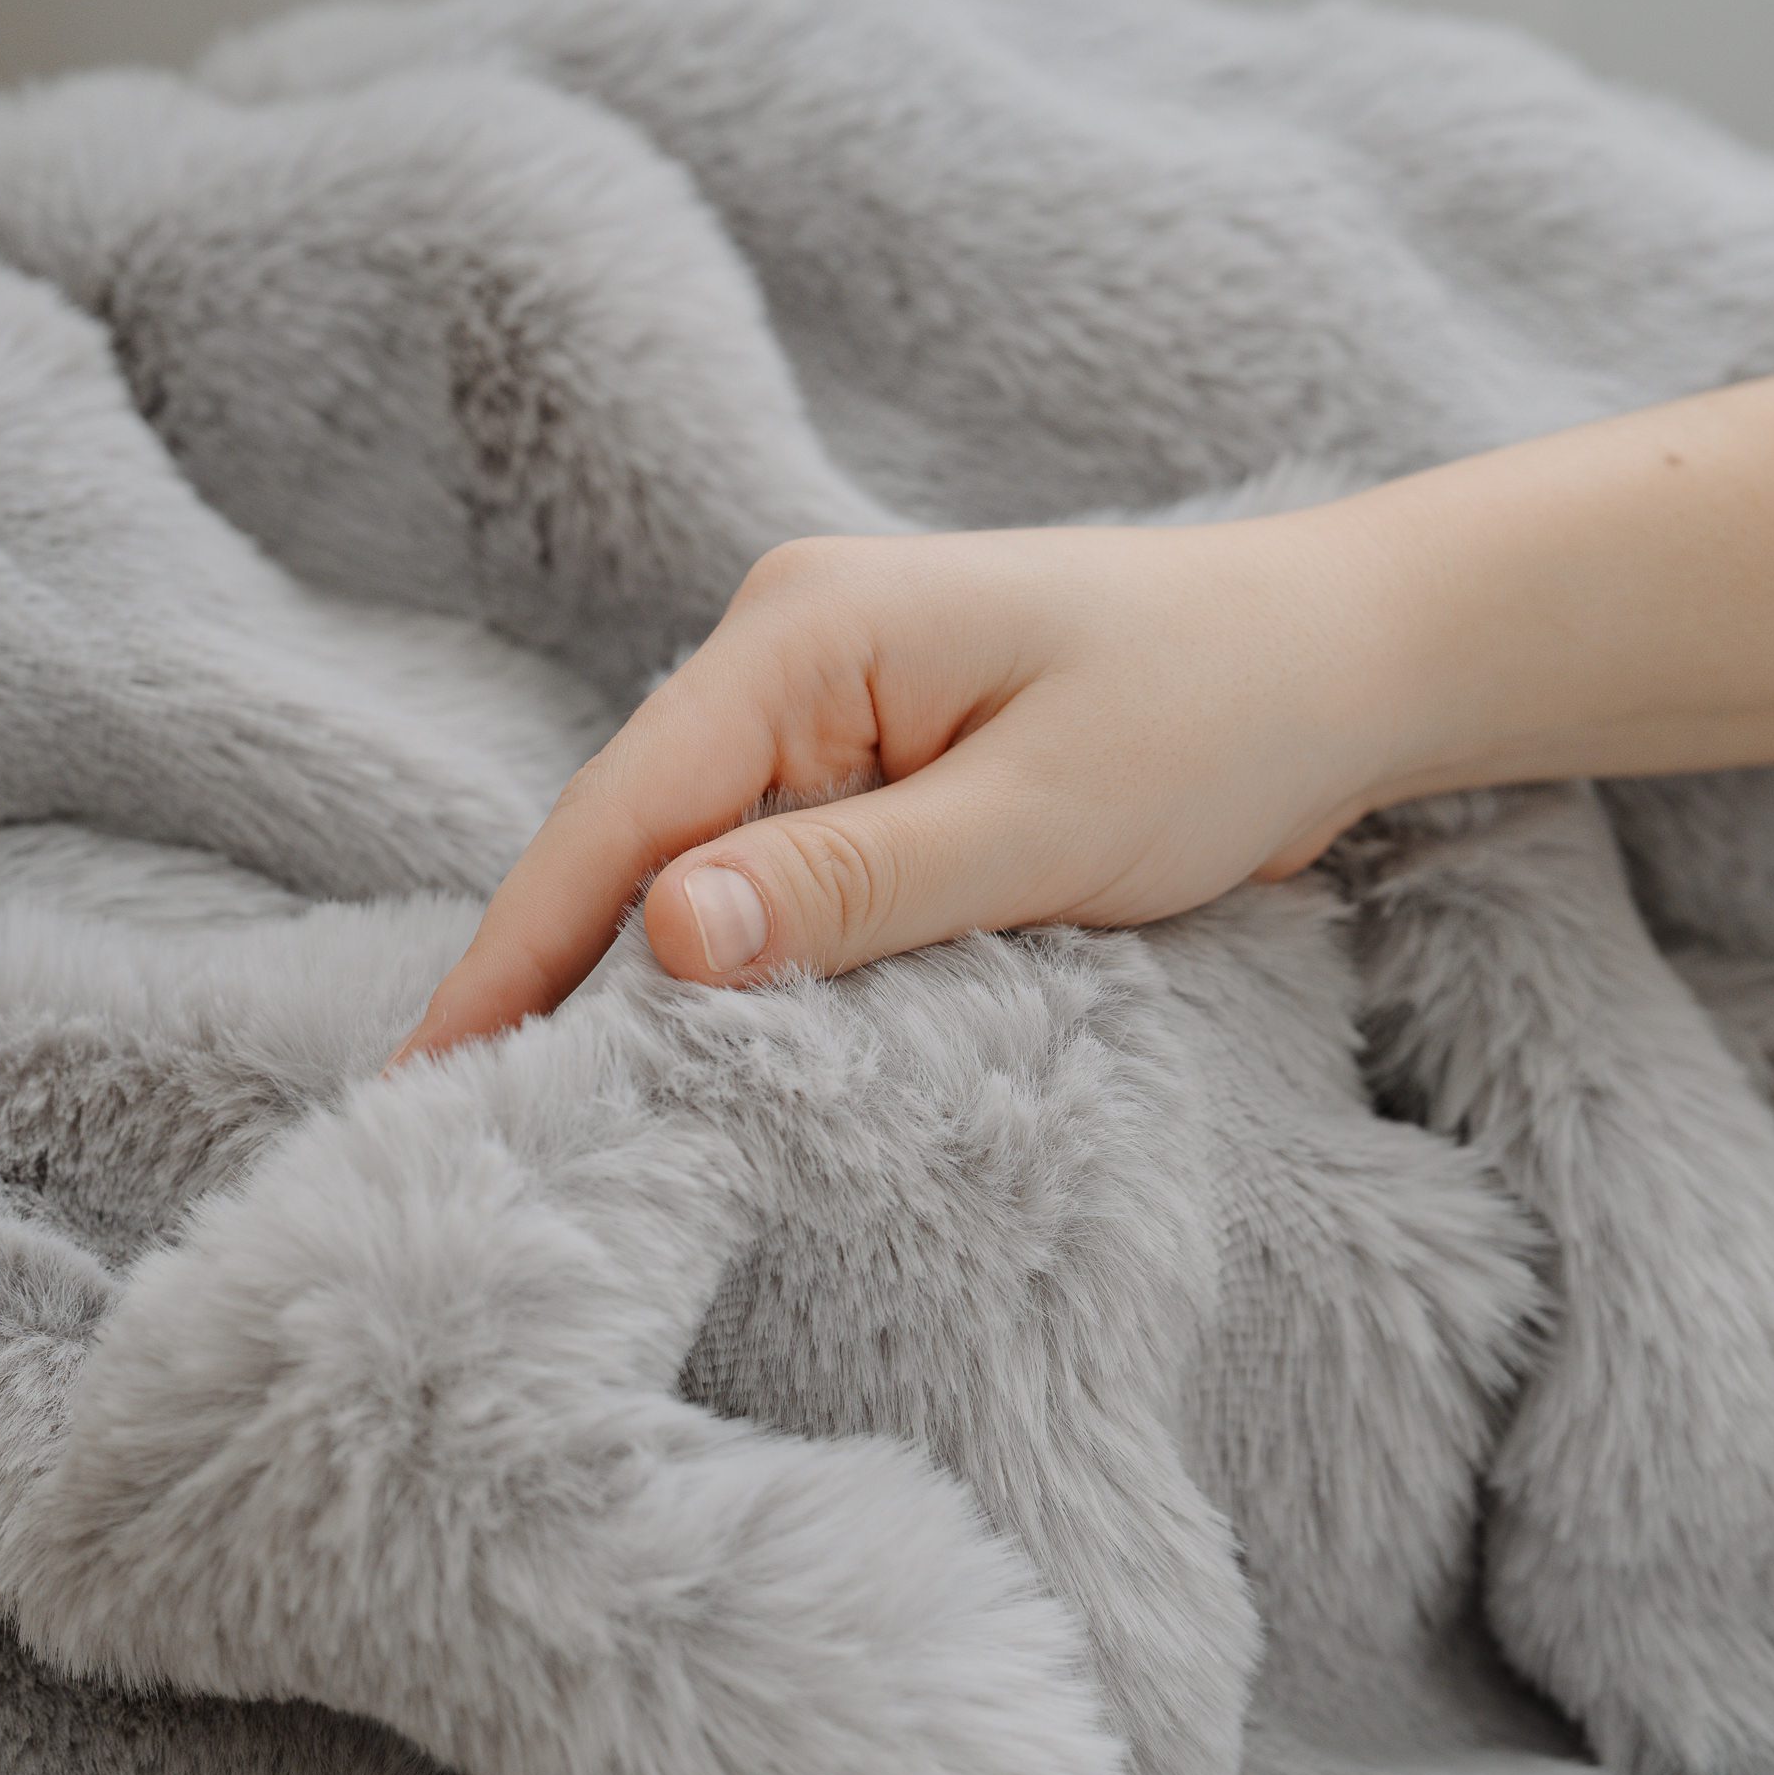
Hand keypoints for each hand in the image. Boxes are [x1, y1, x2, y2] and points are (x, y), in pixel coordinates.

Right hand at [391, 522, 1422, 1059]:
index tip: (429, 1082)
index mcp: (802, 632)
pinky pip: (780, 871)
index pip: (619, 812)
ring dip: (662, 984)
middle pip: (636, 839)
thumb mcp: (1039, 818)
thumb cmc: (1217, 714)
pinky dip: (752, 963)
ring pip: (704, 865)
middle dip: (564, 980)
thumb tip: (660, 941)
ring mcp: (833, 704)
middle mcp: (789, 650)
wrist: (1344, 658)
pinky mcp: (881, 760)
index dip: (518, 952)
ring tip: (570, 1123)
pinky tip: (710, 1050)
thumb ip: (851, 884)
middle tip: (482, 1143)